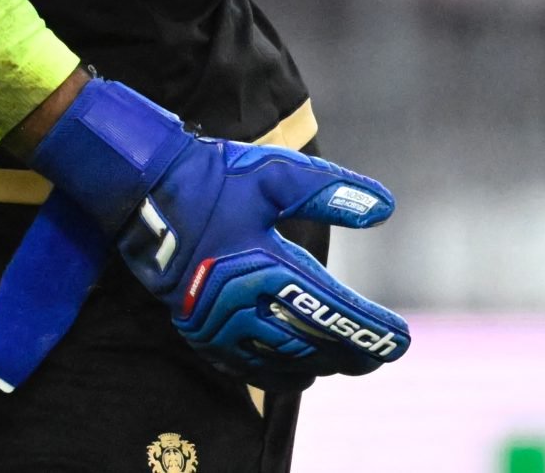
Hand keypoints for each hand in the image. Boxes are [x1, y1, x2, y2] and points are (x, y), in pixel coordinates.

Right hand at [0, 79, 408, 389]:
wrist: (143, 189)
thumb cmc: (214, 178)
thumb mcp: (277, 173)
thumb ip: (332, 192)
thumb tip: (386, 207)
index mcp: (266, 267)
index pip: (330, 311)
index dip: (369, 330)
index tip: (401, 339)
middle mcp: (241, 305)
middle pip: (309, 345)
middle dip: (351, 352)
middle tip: (382, 354)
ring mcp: (215, 324)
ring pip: (278, 361)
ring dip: (317, 363)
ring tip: (347, 361)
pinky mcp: (197, 329)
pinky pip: (244, 366)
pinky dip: (276, 372)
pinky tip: (296, 370)